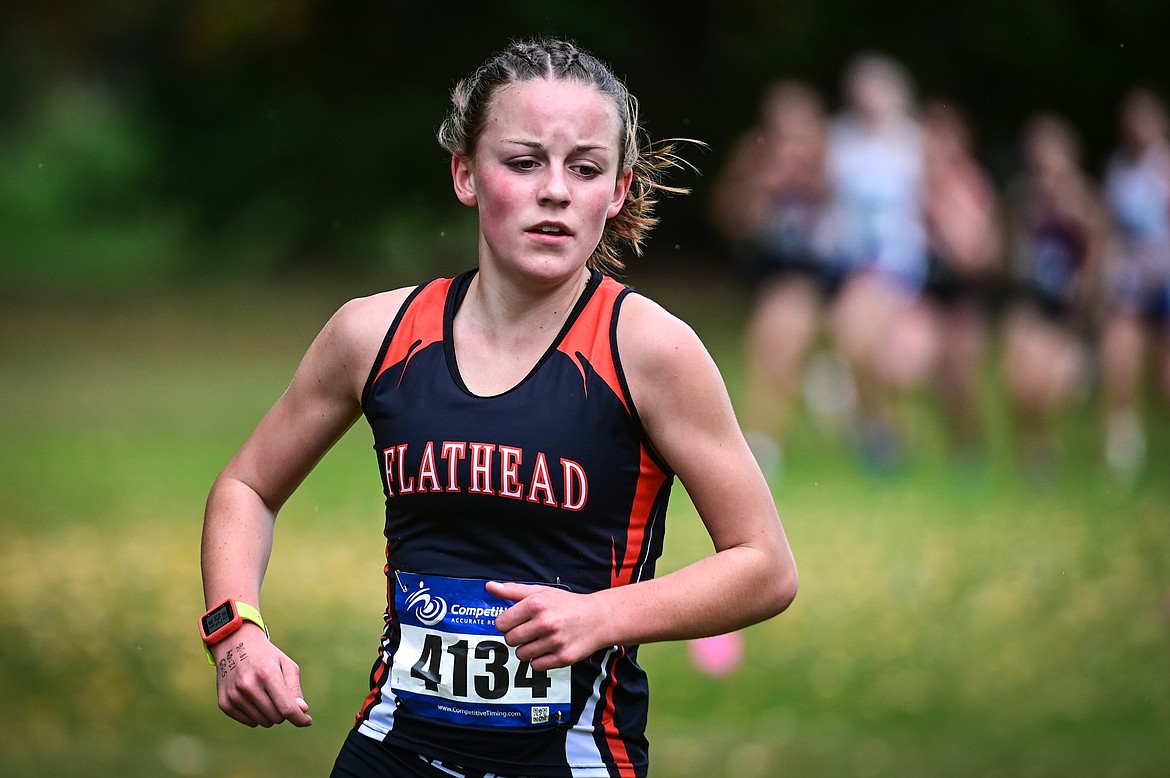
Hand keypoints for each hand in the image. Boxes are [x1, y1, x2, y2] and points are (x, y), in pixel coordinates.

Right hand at [211, 624, 311, 727]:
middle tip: (280, 695)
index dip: (300, 718)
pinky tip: (253, 697)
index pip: (286, 707)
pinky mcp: (224, 703)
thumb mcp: (285, 664)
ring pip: (263, 722)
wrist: (234, 644)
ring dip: (270, 713)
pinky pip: (250, 722)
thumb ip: (295, 688)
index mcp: (267, 674)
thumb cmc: (266, 656)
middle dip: (284, 711)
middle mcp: (248, 685)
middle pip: (276, 717)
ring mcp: (234, 695)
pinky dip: (256, 714)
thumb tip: (302, 710)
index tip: (307, 721)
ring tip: (265, 693)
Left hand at [487, 581, 611, 671]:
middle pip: (510, 640)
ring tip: (540, 640)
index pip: (501, 623)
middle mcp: (545, 623)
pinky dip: (539, 660)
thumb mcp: (541, 592)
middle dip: (516, 636)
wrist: (599, 618)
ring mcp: (554, 642)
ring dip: (527, 649)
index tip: (516, 622)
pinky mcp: (562, 658)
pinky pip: (535, 666)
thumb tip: (489, 587)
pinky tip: (548, 649)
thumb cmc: (567, 604)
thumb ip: (513, 590)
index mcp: (536, 604)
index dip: (506, 623)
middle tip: (530, 631)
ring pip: (521, 655)